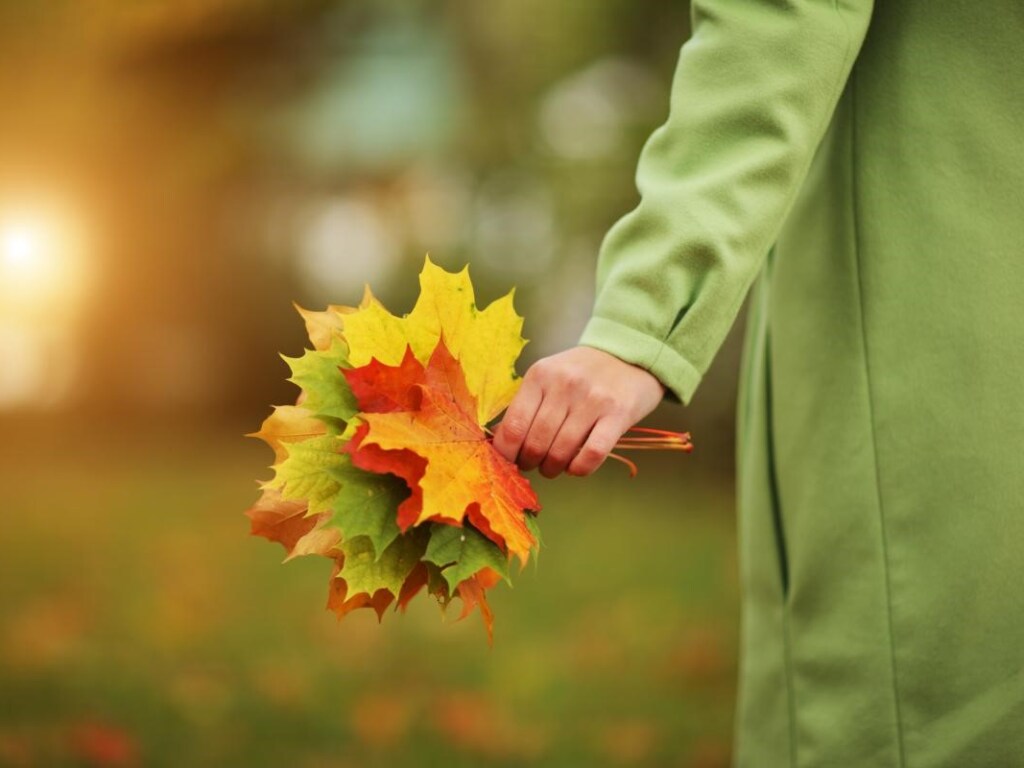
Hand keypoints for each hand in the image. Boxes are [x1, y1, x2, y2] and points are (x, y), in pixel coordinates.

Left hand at [493, 346, 665, 477]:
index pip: (513, 425)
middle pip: (536, 442)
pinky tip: (576, 467)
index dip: (506, 453)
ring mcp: (593, 399)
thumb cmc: (581, 373)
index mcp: (540, 375)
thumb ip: (526, 406)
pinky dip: (579, 469)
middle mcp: (565, 385)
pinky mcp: (618, 413)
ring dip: (553, 468)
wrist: (629, 355)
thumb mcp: (548, 378)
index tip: (509, 461)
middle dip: (530, 463)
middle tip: (534, 465)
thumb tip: (499, 441)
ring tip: (554, 467)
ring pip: (561, 451)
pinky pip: (592, 454)